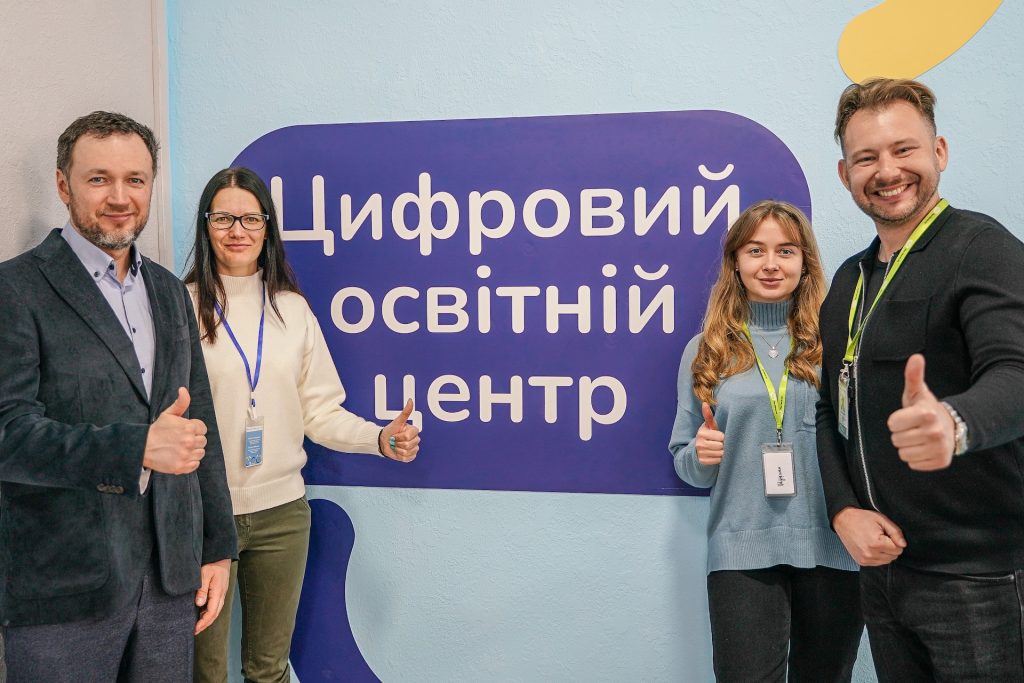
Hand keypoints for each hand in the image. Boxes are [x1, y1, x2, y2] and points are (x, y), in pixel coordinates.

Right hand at [143, 387, 207, 474]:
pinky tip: (180, 457)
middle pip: (203, 441)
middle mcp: (189, 441)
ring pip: (200, 453)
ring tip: (180, 449)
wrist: (141, 447)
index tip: (185, 432)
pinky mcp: (181, 466)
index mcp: (189, 427)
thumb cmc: (156, 430)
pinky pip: (195, 465)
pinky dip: (190, 463)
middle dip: (194, 440)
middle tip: (181, 441)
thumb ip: (180, 403)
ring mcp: (186, 455)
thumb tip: (183, 390)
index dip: (195, 430)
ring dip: (193, 452)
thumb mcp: (168, 414)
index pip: (203, 429)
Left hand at [194, 558, 231, 634]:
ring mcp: (221, 595)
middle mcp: (221, 596)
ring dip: (207, 620)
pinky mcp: (219, 593)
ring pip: (215, 611)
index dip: (203, 622)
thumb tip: (199, 604)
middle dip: (205, 625)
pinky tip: (201, 615)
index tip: (194, 629)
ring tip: (197, 626)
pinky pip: (214, 606)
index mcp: (218, 593)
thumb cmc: (212, 565)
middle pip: (214, 615)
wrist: (221, 558)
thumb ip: (202, 589)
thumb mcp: (204, 574)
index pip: (212, 612)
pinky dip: (208, 613)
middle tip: (194, 632)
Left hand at [379, 399, 419, 462]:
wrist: (384, 441)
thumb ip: (405, 412)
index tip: (396, 434)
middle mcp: (416, 439)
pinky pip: (407, 458)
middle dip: (397, 443)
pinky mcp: (411, 456)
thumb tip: (411, 400)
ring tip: (396, 446)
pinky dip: (400, 456)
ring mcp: (414, 448)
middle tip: (394, 440)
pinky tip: (398, 452)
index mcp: (414, 431)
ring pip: (407, 452)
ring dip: (398, 450)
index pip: (408, 436)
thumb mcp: (397, 421)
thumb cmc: (391, 430)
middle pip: (407, 445)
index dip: (399, 436)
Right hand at [695, 402, 724, 465]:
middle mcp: (699, 444)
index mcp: (701, 433)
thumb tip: (704, 403)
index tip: (719, 436)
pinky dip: (719, 459)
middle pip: (721, 446)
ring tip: (718, 449)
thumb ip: (708, 416)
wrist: (698, 450)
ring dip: (722, 452)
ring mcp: (701, 454)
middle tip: (719, 443)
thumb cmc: (708, 435)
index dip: (722, 437)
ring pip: (720, 454)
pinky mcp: (703, 462)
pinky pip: (718, 461)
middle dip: (723, 445)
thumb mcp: (709, 426)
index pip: (721, 436)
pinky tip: (715, 455)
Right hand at [832, 506, 905, 565]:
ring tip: (875, 541)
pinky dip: (877, 556)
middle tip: (881, 537)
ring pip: (886, 561)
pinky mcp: (861, 562)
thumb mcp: (881, 520)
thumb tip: (903, 544)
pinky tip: (871, 547)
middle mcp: (870, 554)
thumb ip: (895, 532)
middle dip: (890, 547)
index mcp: (876, 543)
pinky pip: (877, 563)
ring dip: (885, 553)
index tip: (887, 534)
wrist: (843, 521)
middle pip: (893, 556)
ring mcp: (865, 559)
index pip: (898, 549)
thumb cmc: (862, 518)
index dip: (895, 540)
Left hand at [887, 354, 955, 470]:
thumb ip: (913, 376)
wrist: (952, 426)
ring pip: (903, 454)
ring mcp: (939, 448)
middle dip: (902, 434)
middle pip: (896, 440)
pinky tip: (925, 447)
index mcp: (926, 414)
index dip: (897, 420)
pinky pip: (913, 464)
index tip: (908, 417)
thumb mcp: (917, 393)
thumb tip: (916, 357)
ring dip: (907, 447)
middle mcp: (934, 432)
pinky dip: (916, 458)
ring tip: (919, 437)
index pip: (892, 424)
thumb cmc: (926, 409)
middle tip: (914, 428)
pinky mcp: (941, 461)